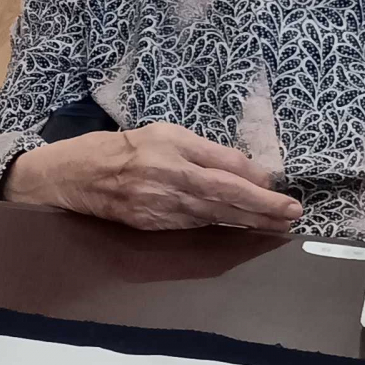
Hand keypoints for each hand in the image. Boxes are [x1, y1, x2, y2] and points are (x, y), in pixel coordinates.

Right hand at [3, 125, 303, 232]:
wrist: (72, 176)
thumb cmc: (121, 148)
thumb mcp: (164, 134)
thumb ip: (204, 151)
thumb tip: (246, 171)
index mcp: (172, 150)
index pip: (225, 168)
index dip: (255, 182)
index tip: (281, 190)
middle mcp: (167, 178)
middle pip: (225, 196)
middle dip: (262, 208)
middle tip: (291, 215)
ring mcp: (158, 206)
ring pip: (212, 215)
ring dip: (247, 222)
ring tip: (275, 226)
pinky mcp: (150, 225)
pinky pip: (191, 227)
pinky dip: (218, 228)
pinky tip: (238, 231)